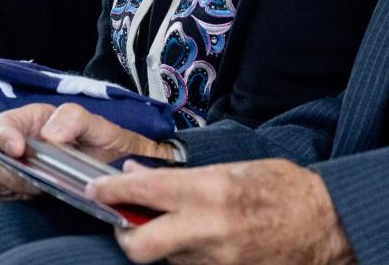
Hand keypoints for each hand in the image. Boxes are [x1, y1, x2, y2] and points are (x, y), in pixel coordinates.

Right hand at [0, 103, 174, 194]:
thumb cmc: (109, 141)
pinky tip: (47, 197)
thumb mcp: (97, 124)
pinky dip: (30, 198)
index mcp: (35, 121)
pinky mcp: (36, 191)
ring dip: (22, 185)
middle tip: (33, 179)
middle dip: (10, 169)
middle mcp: (26, 145)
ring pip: (8, 178)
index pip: (4, 124)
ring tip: (45, 188)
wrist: (126, 170)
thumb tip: (49, 134)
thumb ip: (73, 119)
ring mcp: (29, 169)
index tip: (17, 150)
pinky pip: (22, 195)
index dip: (4, 136)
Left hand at [87, 159, 354, 264]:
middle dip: (123, 236)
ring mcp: (218, 260)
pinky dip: (185, 258)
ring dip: (160, 246)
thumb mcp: (227, 169)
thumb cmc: (281, 188)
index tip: (95, 191)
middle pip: (139, 246)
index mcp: (206, 192)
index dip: (109, 192)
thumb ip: (178, 175)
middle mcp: (207, 229)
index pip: (140, 192)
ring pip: (165, 260)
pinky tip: (194, 243)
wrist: (328, 224)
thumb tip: (134, 174)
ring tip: (172, 227)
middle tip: (123, 222)